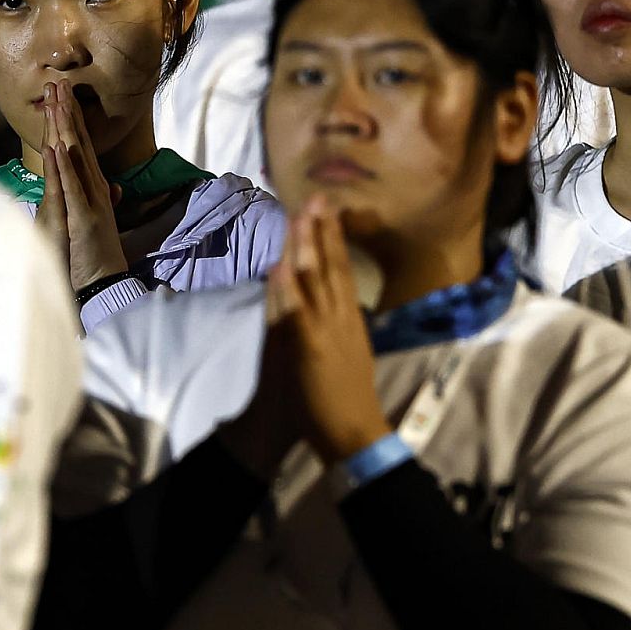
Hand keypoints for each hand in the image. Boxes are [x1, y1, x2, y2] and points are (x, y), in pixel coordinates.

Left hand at [35, 81, 128, 290]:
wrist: (105, 279)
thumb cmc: (96, 250)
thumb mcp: (96, 218)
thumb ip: (102, 198)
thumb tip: (111, 185)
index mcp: (93, 185)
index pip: (81, 145)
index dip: (72, 118)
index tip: (62, 93)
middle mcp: (93, 186)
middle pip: (79, 142)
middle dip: (67, 112)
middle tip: (58, 83)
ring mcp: (89, 199)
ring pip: (76, 157)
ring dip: (66, 128)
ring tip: (57, 102)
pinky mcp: (83, 216)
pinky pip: (72, 186)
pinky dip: (66, 166)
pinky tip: (60, 146)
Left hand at [266, 200, 390, 463]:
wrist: (352, 432)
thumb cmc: (346, 396)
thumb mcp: (350, 352)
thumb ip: (340, 325)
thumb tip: (334, 300)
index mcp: (351, 318)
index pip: (343, 269)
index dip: (334, 237)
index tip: (327, 209)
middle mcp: (340, 317)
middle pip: (330, 265)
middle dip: (321, 230)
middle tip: (315, 196)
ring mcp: (324, 330)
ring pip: (312, 280)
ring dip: (303, 246)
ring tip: (297, 214)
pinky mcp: (308, 347)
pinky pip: (294, 310)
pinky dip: (285, 286)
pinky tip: (278, 265)